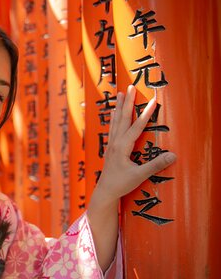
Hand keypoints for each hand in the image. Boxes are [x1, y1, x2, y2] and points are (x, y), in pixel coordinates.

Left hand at [87, 85, 175, 269]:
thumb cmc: (121, 184)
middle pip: (122, 118)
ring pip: (115, 121)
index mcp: (122, 147)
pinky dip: (114, 117)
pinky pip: (112, 128)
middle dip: (127, 102)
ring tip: (120, 93)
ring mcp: (111, 144)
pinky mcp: (110, 148)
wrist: (105, 191)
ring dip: (119, 107)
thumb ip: (155, 165)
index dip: (145, 114)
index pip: (136, 127)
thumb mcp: (139, 176)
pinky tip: (114, 112)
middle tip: (130, 87)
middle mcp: (115, 143)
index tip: (153, 101)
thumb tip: (173, 155)